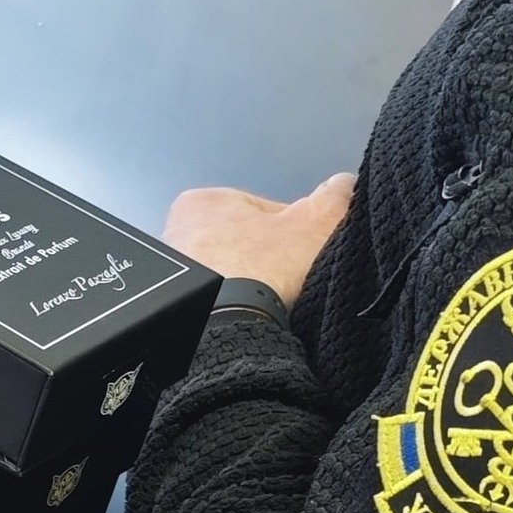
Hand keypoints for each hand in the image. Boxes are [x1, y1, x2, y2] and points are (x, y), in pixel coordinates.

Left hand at [163, 173, 356, 306]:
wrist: (220, 329)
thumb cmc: (262, 269)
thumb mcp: (312, 227)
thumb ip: (332, 200)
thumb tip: (344, 183)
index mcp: (203, 201)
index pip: (263, 212)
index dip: (294, 235)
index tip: (307, 256)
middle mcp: (175, 233)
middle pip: (242, 245)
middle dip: (267, 262)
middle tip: (290, 283)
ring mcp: (168, 276)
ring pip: (226, 276)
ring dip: (247, 287)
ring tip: (269, 305)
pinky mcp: (171, 310)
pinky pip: (211, 304)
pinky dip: (228, 310)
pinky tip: (248, 320)